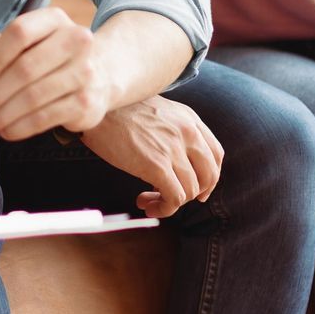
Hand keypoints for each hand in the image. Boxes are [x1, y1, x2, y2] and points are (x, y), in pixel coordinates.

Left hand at [0, 7, 117, 139]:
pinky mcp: (86, 102)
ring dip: (2, 116)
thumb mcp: (20, 46)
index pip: (20, 32)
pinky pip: (44, 118)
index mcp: (54, 19)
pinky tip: (5, 131)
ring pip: (33, 97)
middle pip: (25, 69)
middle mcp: (76, 40)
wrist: (100, 73)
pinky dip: (19, 128)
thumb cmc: (46, 57)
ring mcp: (85, 72)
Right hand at [78, 96, 222, 218]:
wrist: (98, 104)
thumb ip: (172, 130)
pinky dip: (164, 209)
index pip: (216, 154)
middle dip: (195, 194)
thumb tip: (172, 159)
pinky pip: (174, 198)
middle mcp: (187, 133)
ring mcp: (174, 149)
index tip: (198, 189)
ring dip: (171, 203)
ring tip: (148, 200)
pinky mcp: (157, 165)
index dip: (209, 177)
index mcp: (189, 119)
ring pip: (190, 191)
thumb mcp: (156, 111)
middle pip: (209, 175)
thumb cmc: (118, 110)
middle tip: (175, 200)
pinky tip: (146, 205)